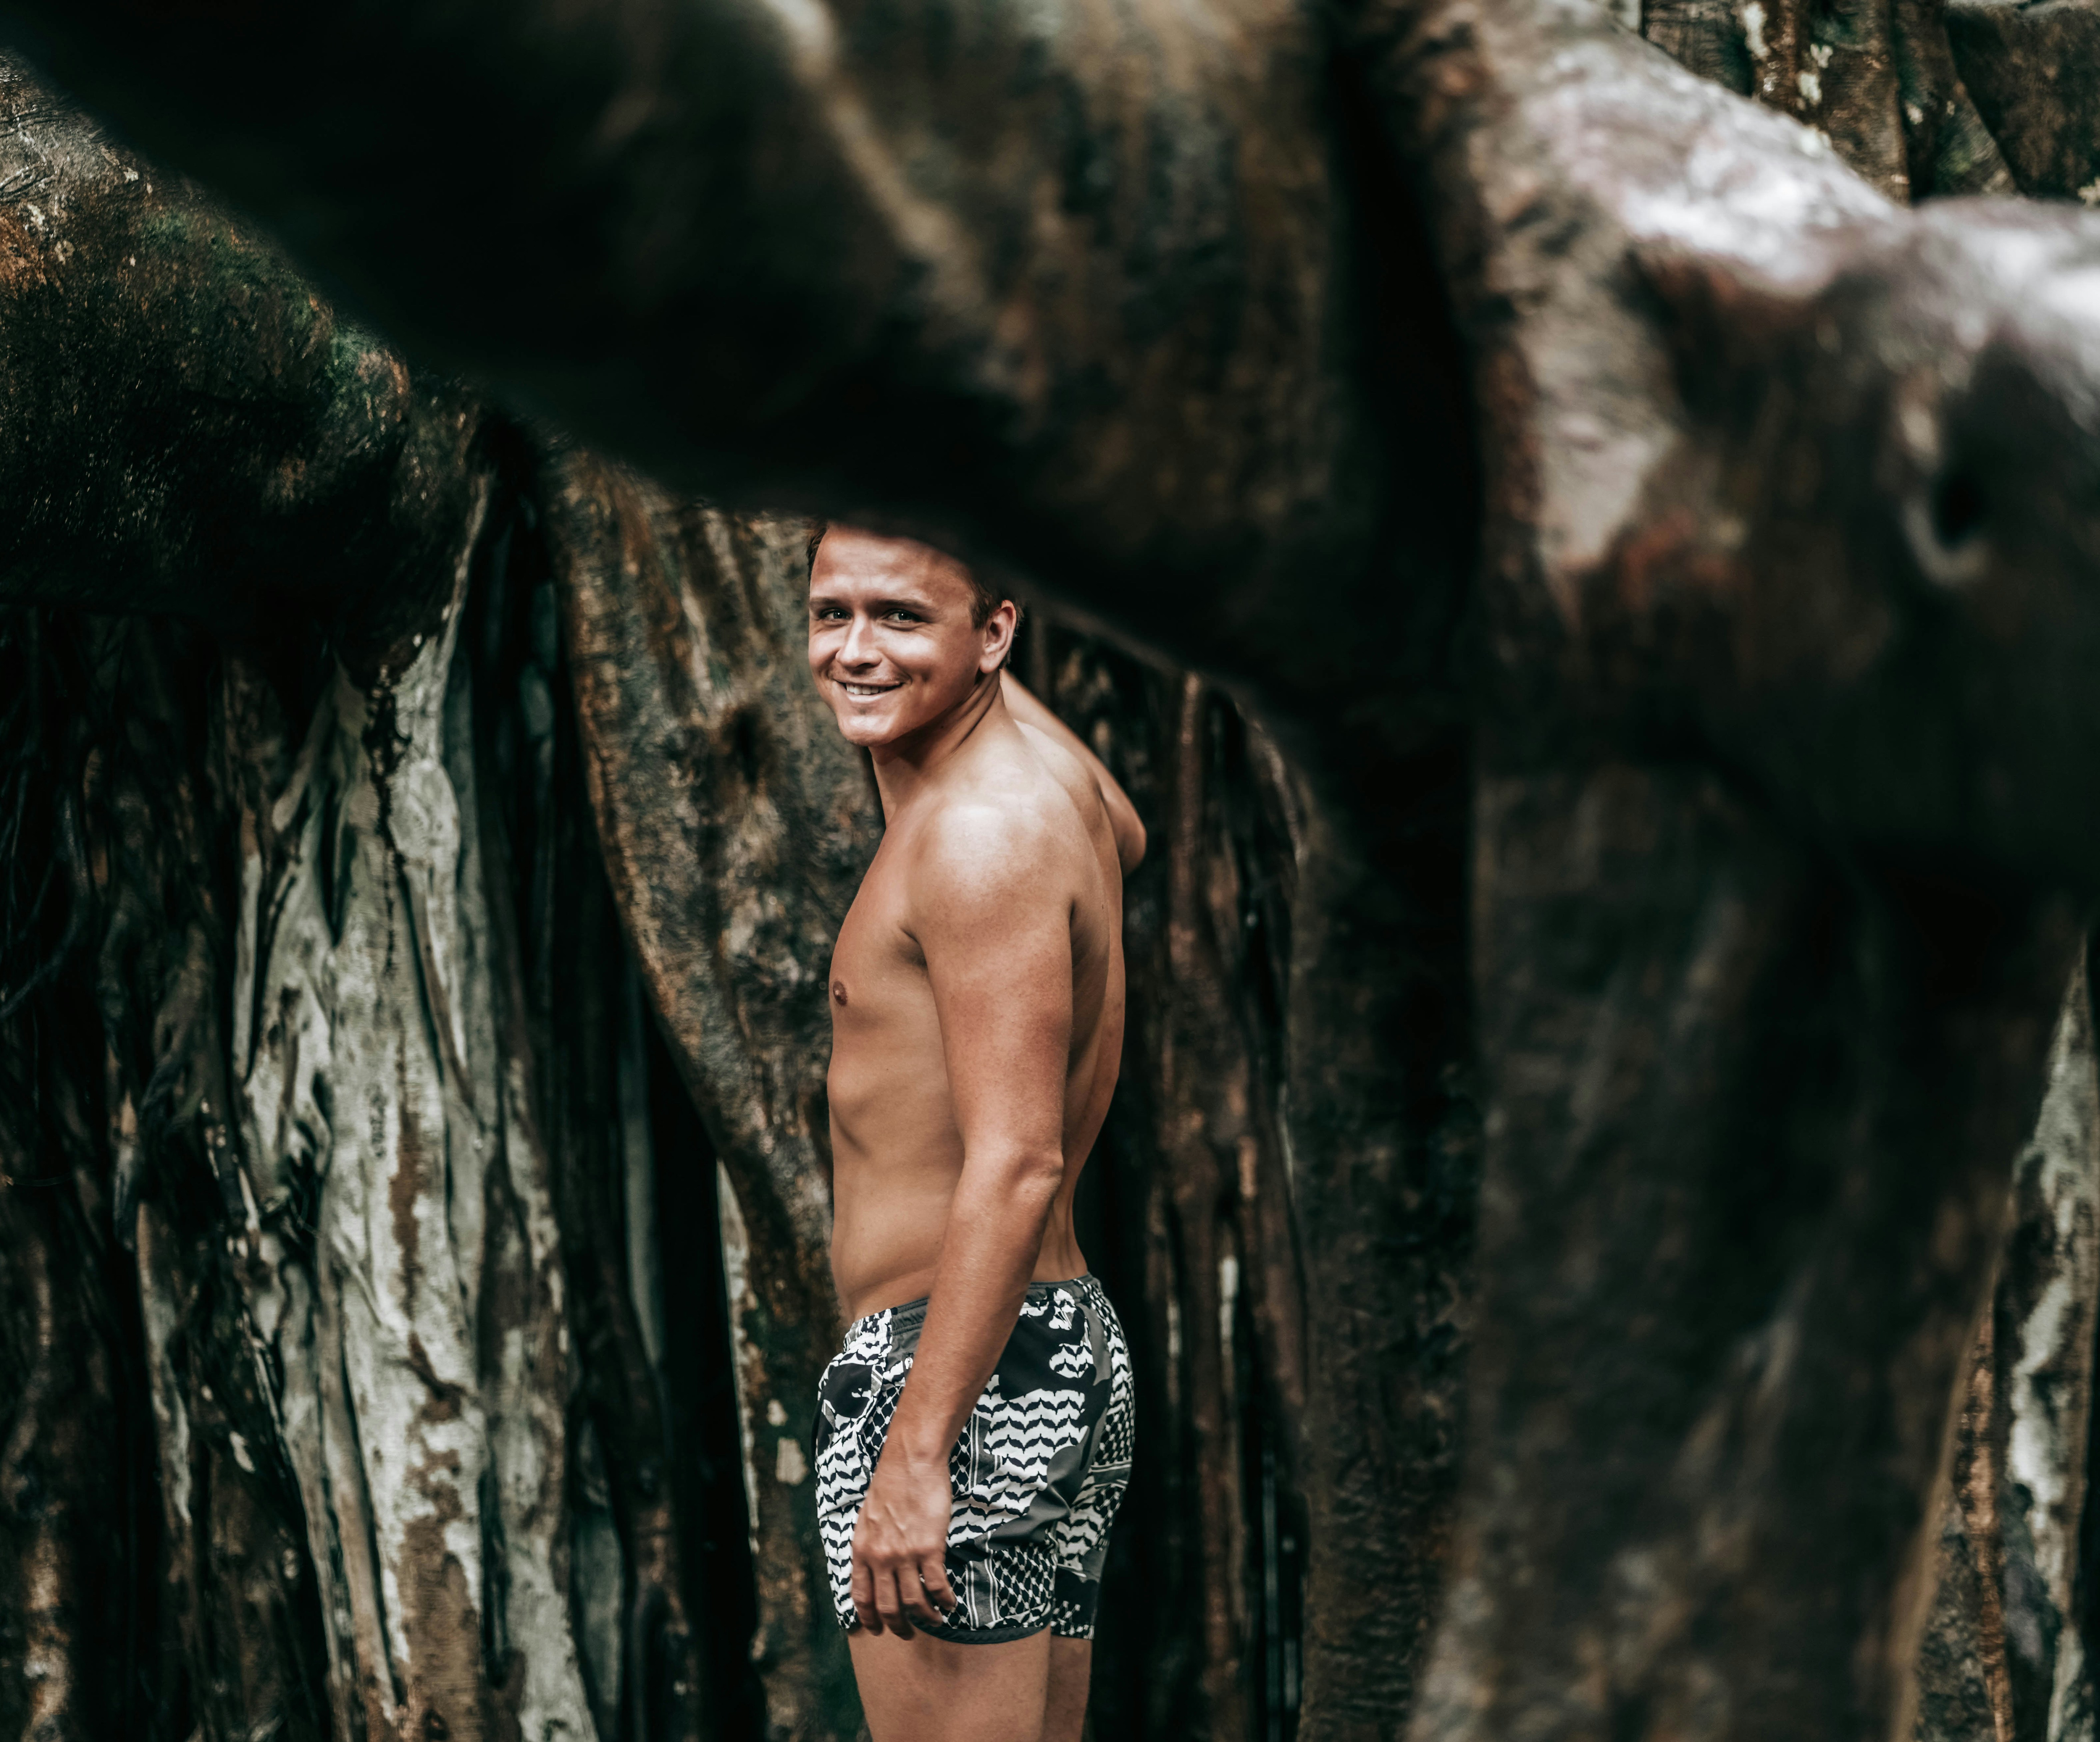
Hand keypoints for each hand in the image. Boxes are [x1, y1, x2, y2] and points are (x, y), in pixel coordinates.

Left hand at [850, 1443, 958, 1635]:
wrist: (910, 1461)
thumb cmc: (891, 1484)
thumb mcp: (867, 1518)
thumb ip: (869, 1545)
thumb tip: (873, 1566)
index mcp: (862, 1550)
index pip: (861, 1597)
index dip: (869, 1619)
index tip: (877, 1629)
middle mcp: (880, 1558)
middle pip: (887, 1607)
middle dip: (899, 1627)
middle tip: (908, 1633)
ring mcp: (904, 1555)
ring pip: (913, 1603)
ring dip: (926, 1618)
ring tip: (935, 1620)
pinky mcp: (929, 1548)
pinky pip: (936, 1586)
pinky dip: (944, 1600)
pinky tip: (949, 1603)